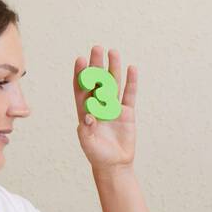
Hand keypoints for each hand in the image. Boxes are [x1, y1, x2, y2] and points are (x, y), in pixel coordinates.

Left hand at [73, 46, 136, 171]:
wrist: (115, 164)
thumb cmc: (97, 155)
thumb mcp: (88, 144)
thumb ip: (86, 131)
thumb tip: (88, 116)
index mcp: (85, 111)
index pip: (81, 88)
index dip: (81, 74)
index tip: (80, 60)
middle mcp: (99, 105)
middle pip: (98, 81)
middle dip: (96, 65)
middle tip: (97, 48)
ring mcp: (113, 107)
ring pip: (114, 84)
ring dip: (113, 68)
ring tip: (113, 52)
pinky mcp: (127, 113)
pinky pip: (129, 95)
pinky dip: (131, 82)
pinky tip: (132, 68)